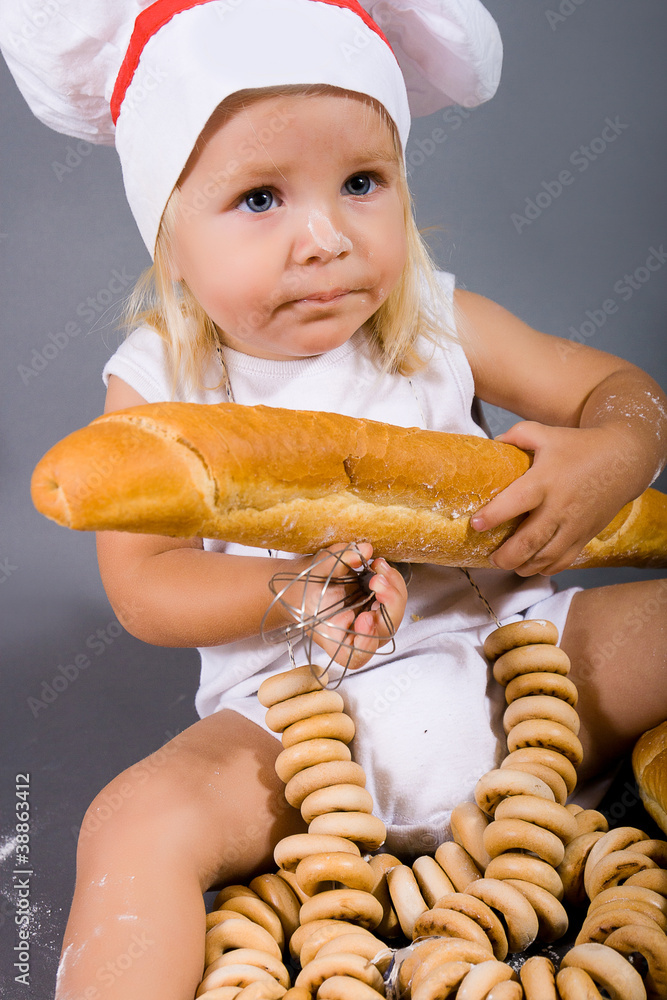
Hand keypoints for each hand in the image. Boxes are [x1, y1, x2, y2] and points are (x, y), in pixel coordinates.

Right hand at [285, 543, 407, 669]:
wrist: (302, 584)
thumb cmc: (304, 585)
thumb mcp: (316, 570)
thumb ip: (339, 559)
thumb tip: (365, 550)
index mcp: (334, 638)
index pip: (356, 656)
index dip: (365, 644)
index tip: (364, 618)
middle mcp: (355, 635)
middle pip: (383, 632)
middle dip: (388, 604)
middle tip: (377, 579)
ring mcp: (369, 623)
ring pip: (393, 615)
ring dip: (393, 589)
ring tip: (378, 565)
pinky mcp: (376, 609)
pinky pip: (393, 601)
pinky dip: (392, 582)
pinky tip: (379, 566)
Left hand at [470, 421, 640, 575]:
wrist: (623, 460)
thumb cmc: (578, 446)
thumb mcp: (545, 433)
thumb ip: (516, 436)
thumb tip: (492, 444)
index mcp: (545, 480)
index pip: (516, 502)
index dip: (494, 515)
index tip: (475, 524)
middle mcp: (559, 507)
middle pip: (529, 541)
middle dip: (505, 556)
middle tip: (491, 557)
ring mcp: (574, 525)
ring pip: (546, 557)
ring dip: (523, 566)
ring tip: (507, 564)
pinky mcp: (585, 535)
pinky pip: (563, 561)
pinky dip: (545, 569)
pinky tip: (531, 566)